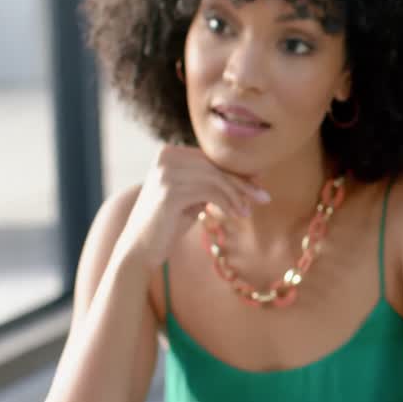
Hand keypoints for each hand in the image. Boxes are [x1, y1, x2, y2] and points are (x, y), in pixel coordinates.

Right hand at [115, 145, 269, 271]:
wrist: (139, 248)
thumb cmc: (168, 223)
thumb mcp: (194, 196)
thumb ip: (214, 183)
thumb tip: (254, 172)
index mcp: (170, 153)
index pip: (211, 158)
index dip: (237, 172)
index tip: (259, 184)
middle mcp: (166, 157)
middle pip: (215, 166)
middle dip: (242, 183)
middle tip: (264, 198)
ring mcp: (166, 173)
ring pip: (215, 178)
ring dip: (237, 195)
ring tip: (248, 211)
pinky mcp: (169, 192)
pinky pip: (210, 192)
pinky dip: (227, 203)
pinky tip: (237, 214)